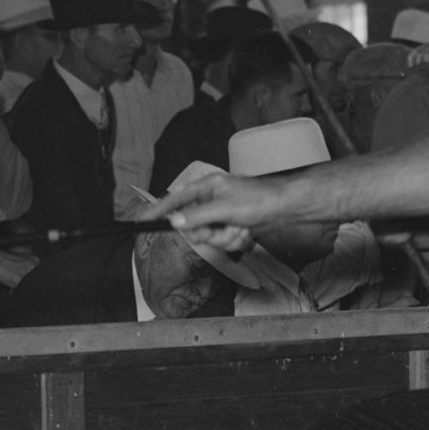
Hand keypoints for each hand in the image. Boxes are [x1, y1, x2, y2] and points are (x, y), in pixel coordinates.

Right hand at [152, 162, 275, 254]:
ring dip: (225, 238)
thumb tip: (176, 222)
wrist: (285, 209)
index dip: (158, 211)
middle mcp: (211, 200)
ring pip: (208, 237)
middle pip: (192, 226)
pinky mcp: (230, 226)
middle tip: (221, 229)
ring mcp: (221, 215)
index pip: (175, 199)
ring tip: (240, 229)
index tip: (143, 221)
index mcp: (206, 187)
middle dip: (208, 233)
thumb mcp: (225, 209)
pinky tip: (247, 233)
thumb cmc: (259, 200)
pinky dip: (234, 241)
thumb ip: (198, 216)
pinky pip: (221, 242)